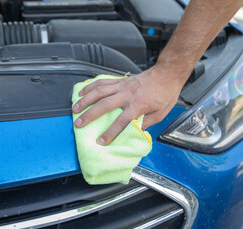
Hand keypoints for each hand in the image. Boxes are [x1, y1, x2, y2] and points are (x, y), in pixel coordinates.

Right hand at [71, 64, 186, 144]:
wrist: (167, 73)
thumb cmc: (165, 94)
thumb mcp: (160, 114)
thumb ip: (145, 123)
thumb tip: (133, 132)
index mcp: (138, 105)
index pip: (121, 122)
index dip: (110, 133)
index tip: (101, 141)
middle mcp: (128, 94)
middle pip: (104, 105)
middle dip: (89, 115)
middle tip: (78, 124)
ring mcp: (123, 85)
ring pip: (99, 91)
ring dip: (85, 100)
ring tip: (75, 108)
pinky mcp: (120, 80)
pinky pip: (102, 82)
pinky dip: (90, 86)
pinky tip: (82, 91)